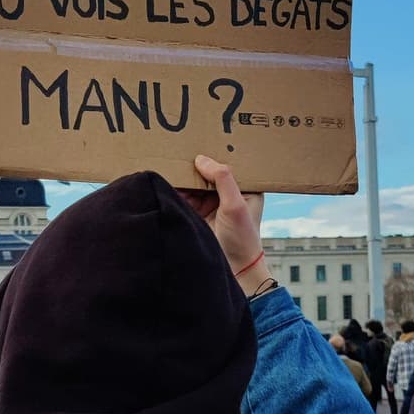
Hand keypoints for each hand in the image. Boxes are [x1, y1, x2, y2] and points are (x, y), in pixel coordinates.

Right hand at [180, 156, 271, 296]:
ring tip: (170, 165)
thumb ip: (222, 179)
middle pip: (208, 173)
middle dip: (194, 166)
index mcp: (246, 188)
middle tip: (178, 153)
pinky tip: (167, 183)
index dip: (214, 155)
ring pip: (194, 185)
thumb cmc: (243, 240)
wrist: (234, 270)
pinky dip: (176, 192)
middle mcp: (229, 193)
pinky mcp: (198, 214)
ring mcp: (212, 204)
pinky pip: (185, 198)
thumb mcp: (236, 205)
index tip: (199, 142)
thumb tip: (201, 159)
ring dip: (183, 179)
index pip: (227, 165)